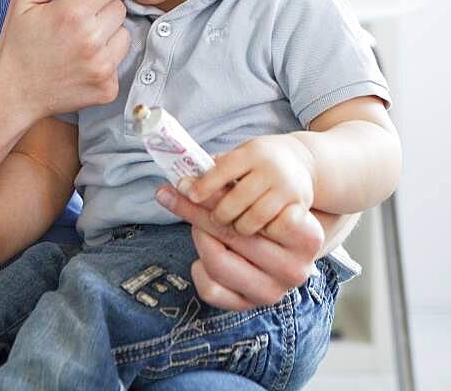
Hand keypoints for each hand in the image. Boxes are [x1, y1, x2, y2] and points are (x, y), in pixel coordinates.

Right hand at [0, 0, 159, 119]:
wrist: (13, 91)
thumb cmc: (19, 40)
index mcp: (72, 13)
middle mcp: (91, 40)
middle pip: (120, 7)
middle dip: (103, 7)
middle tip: (77, 19)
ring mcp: (102, 67)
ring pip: (124, 33)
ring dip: (108, 32)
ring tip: (79, 42)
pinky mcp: (108, 88)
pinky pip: (120, 60)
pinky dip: (107, 57)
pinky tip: (82, 62)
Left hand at [157, 185, 323, 309]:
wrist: (288, 241)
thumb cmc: (270, 207)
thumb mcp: (261, 190)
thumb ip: (232, 183)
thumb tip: (188, 173)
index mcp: (307, 236)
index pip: (255, 211)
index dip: (216, 194)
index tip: (188, 181)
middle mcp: (295, 269)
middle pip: (232, 232)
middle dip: (195, 208)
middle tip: (171, 190)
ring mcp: (274, 292)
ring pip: (218, 261)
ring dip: (198, 234)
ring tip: (193, 219)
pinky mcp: (250, 306)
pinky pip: (211, 289)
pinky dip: (199, 268)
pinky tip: (201, 251)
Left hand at [182, 134, 315, 234]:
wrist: (303, 163)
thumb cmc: (261, 162)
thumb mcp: (241, 155)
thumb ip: (216, 168)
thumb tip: (183, 181)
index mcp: (252, 153)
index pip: (224, 170)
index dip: (205, 185)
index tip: (190, 195)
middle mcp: (271, 170)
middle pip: (234, 202)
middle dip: (216, 214)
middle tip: (209, 219)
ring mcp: (286, 192)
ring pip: (250, 222)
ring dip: (235, 228)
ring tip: (228, 228)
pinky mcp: (300, 214)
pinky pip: (271, 232)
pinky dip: (257, 236)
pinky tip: (250, 238)